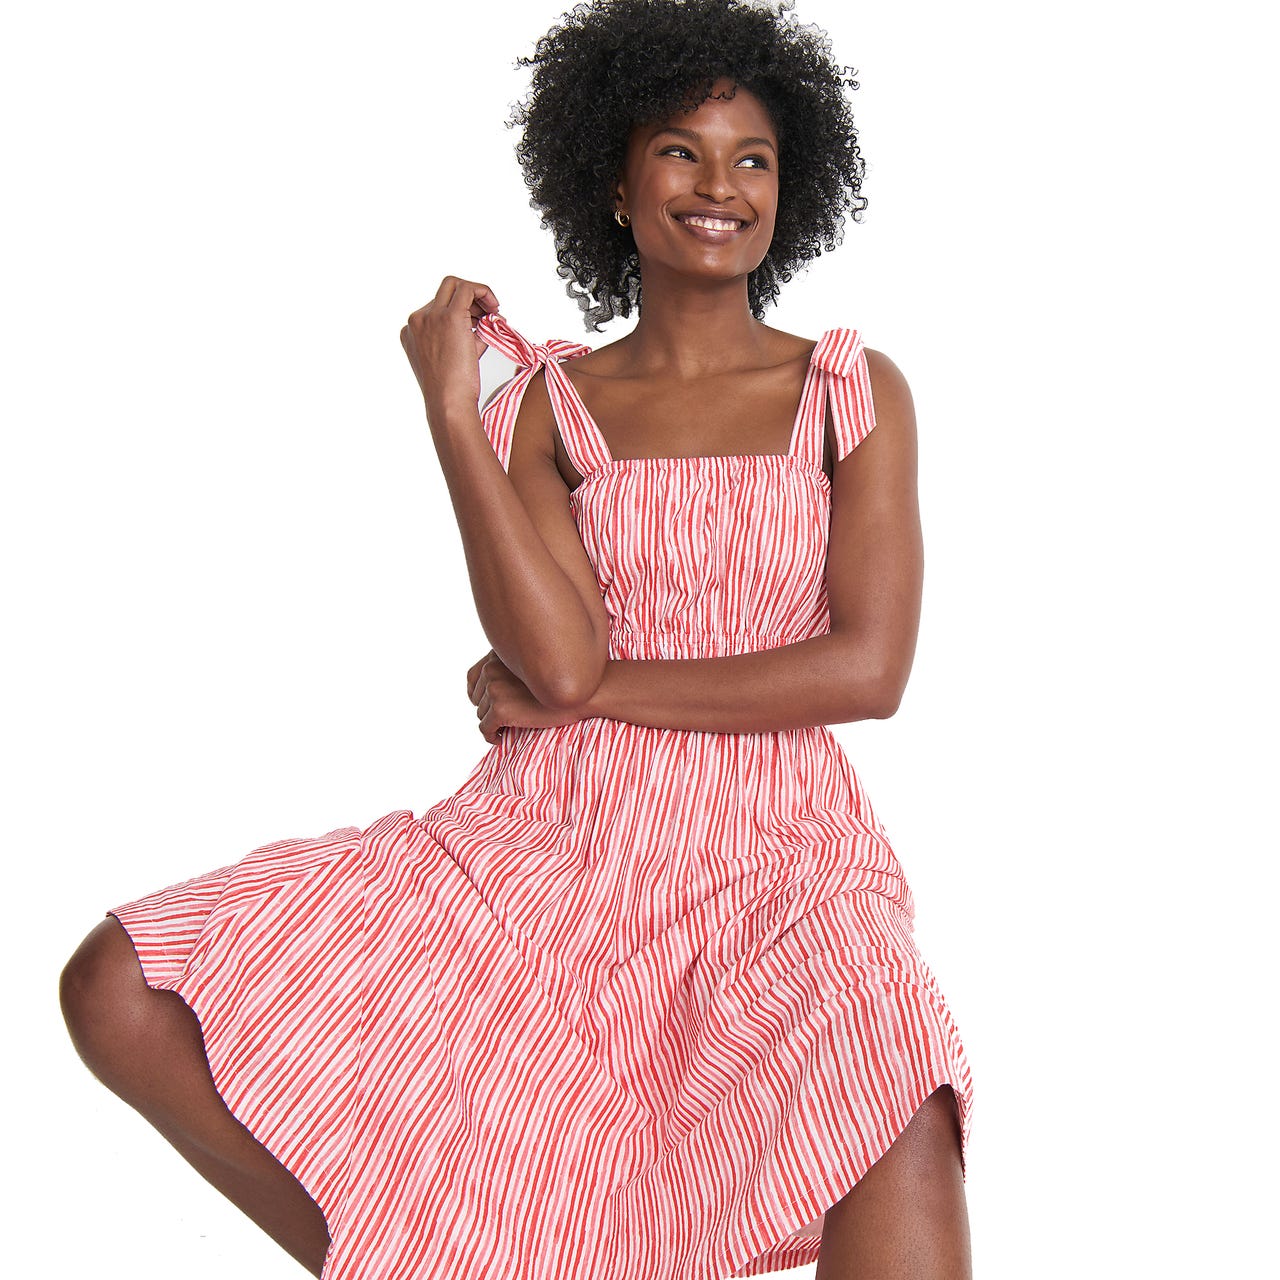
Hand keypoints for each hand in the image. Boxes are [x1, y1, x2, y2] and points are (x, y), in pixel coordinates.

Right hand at [400, 276, 499, 419]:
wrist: (449, 402)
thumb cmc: (452, 389)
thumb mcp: (453, 357)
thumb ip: (464, 335)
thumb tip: (487, 320)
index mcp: (412, 331)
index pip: (437, 308)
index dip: (462, 313)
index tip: (476, 324)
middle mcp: (417, 321)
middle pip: (445, 291)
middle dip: (469, 299)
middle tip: (487, 314)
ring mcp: (430, 317)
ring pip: (455, 285)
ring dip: (477, 297)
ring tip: (492, 316)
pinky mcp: (448, 317)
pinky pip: (468, 289)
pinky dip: (484, 292)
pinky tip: (494, 308)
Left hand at [466, 649, 586, 743]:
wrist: (586, 692)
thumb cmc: (567, 678)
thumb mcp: (536, 663)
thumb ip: (515, 668)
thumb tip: (497, 687)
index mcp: (500, 655)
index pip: (474, 676)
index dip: (477, 692)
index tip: (487, 703)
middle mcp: (493, 668)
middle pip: (476, 697)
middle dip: (488, 709)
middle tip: (502, 720)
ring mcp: (495, 688)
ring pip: (481, 714)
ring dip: (492, 723)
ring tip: (507, 729)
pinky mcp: (501, 709)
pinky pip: (485, 729)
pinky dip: (490, 736)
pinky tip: (500, 738)